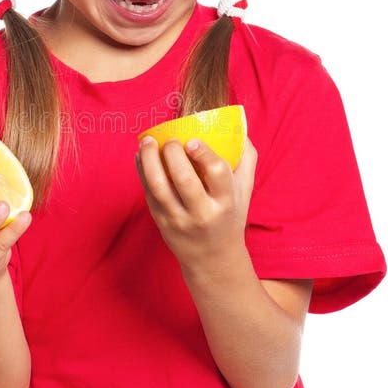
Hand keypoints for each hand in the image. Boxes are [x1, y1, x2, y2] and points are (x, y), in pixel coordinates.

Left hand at [135, 136, 256, 273]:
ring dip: (150, 159)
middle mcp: (202, 213)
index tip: (192, 141)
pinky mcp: (160, 221)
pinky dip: (141, 170)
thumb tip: (239, 128)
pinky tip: (141, 155)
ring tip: (148, 141)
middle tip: (172, 140)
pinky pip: (147, 192)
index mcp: (226, 202)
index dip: (204, 153)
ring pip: (159, 186)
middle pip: (184, 178)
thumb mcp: (245, 192)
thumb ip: (246, 160)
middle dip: (173, 153)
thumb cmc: (229, 216)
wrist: (212, 259)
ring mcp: (178, 219)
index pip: (217, 173)